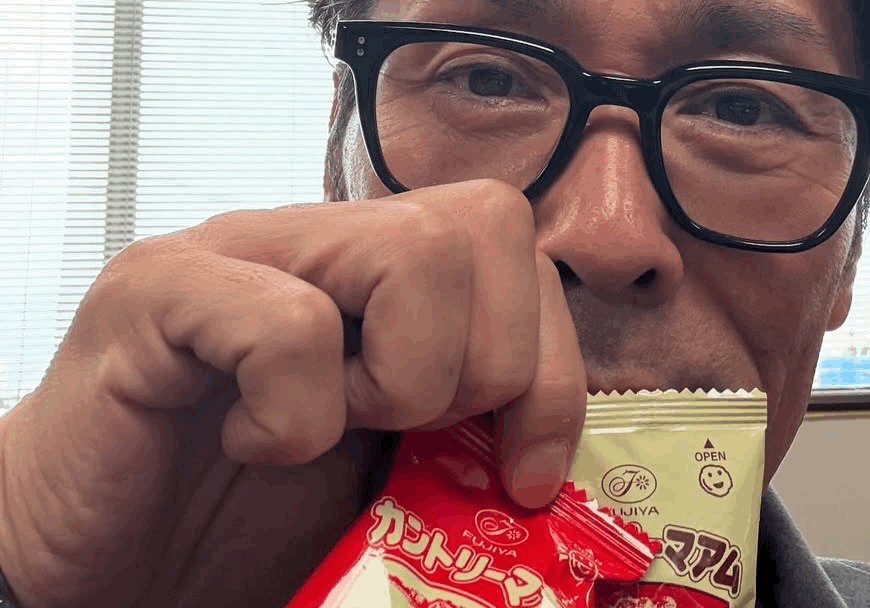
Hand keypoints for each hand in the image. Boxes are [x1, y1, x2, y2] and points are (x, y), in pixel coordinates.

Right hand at [0, 179, 585, 606]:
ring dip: (401, 379)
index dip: (553, 367)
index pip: (517, 250)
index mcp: (377, 275)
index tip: (524, 472)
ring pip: (413, 250)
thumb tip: (553, 467)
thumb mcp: (387, 471)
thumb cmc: (237, 514)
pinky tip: (253, 442)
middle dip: (485, 366)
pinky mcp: (157, 295)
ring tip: (324, 430)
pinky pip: (289, 325)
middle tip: (405, 435)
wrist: (97, 554)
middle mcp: (315, 242)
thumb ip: (463, 435)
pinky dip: (296, 416)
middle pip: (487, 224)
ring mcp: (235, 253)